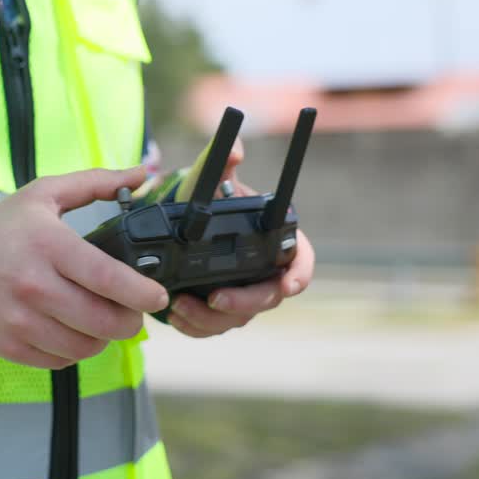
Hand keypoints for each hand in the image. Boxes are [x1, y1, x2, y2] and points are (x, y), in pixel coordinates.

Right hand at [0, 166, 169, 368]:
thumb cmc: (3, 228)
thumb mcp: (44, 194)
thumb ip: (95, 182)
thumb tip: (142, 174)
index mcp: (48, 245)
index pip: (106, 277)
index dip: (141, 292)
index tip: (158, 295)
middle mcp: (33, 285)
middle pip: (102, 320)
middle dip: (130, 321)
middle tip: (132, 312)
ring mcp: (19, 320)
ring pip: (85, 346)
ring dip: (103, 338)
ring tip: (101, 320)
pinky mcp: (10, 345)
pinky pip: (61, 361)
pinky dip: (75, 350)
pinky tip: (72, 330)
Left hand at [168, 139, 315, 337]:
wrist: (183, 220)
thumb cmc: (209, 199)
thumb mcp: (211, 180)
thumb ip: (221, 165)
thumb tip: (235, 152)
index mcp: (276, 240)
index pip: (301, 262)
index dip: (299, 276)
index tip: (288, 286)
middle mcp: (265, 271)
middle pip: (268, 298)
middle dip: (243, 303)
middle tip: (215, 299)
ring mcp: (244, 293)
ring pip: (238, 317)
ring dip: (211, 318)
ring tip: (181, 305)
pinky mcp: (221, 310)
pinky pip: (214, 326)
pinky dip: (195, 326)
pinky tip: (176, 316)